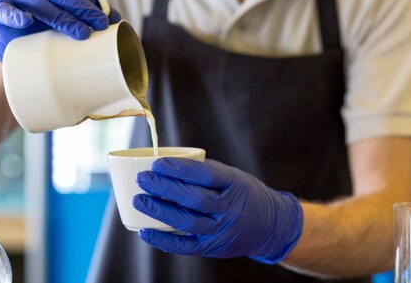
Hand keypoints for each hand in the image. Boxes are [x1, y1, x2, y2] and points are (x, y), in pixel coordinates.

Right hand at [0, 0, 120, 60]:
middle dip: (82, 8)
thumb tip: (117, 19)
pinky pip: (7, 10)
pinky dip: (16, 16)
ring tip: (82, 33)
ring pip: (40, 3)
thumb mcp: (69, 4)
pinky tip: (28, 22)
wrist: (14, 31)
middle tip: (99, 24)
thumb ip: (90, 6)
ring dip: (62, 19)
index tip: (101, 10)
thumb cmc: (48, 11)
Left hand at [134, 158, 303, 263]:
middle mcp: (230, 209)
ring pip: (188, 222)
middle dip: (165, 188)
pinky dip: (164, 240)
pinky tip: (145, 231)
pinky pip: (186, 246)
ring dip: (160, 211)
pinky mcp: (213, 248)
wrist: (271, 227)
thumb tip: (167, 165)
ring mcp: (222, 231)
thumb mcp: (233, 177)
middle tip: (143, 179)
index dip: (180, 169)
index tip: (158, 163)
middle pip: (194, 198)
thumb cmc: (244, 195)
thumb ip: (205, 173)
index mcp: (235, 184)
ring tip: (140, 200)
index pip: (206, 175)